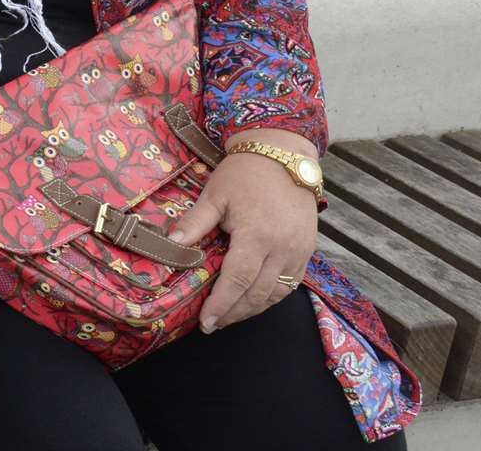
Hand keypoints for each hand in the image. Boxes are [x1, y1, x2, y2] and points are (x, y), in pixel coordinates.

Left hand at [169, 128, 318, 333]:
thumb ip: (195, 222)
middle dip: (234, 313)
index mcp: (257, 235)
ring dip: (253, 309)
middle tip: (213, 325)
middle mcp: (282, 248)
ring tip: (230, 317)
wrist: (284, 154)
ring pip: (277, 293)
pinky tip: (255, 301)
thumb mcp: (215, 194)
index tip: (205, 321)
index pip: (237, 280)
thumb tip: (172, 243)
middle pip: (258, 293)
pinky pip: (292, 283)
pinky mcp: (307, 249)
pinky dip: (273, 297)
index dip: (221, 304)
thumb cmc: (244, 174)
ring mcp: (299, 250)